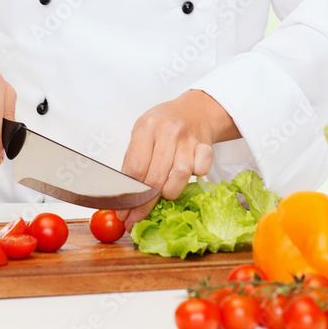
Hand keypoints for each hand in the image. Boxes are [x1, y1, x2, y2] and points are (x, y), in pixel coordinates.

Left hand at [115, 90, 239, 230]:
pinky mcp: (205, 147)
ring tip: (164, 194)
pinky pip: (201, 171)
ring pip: (179, 177)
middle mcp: (167, 131)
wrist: (193, 110)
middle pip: (155, 177)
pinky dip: (195, 177)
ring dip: (170, 192)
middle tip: (136, 217)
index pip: (135, 168)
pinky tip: (188, 175)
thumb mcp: (142, 134)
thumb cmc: (163, 125)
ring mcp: (188, 139)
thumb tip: (122, 196)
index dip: (129, 195)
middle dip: (144, 204)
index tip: (123, 212)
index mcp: (145, 127)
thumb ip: (133, 160)